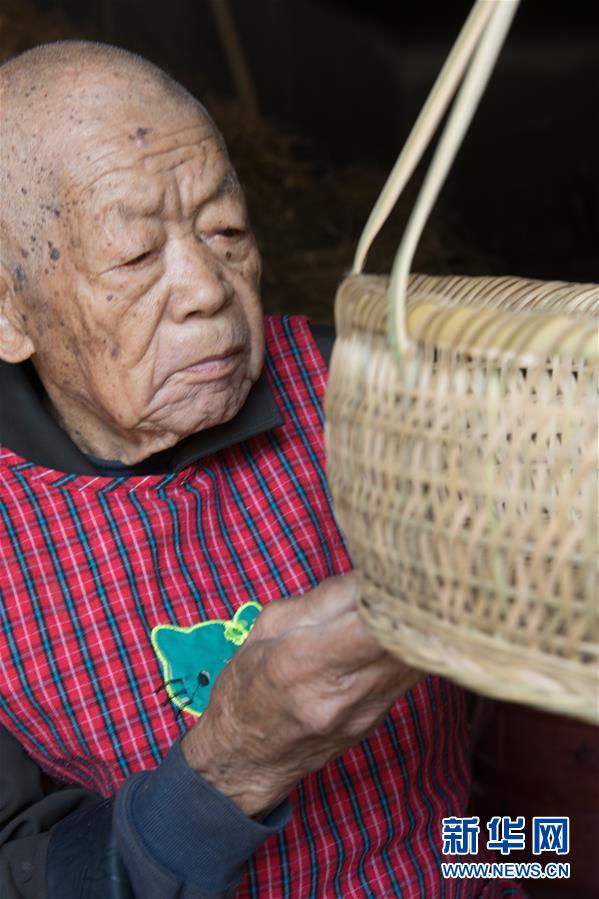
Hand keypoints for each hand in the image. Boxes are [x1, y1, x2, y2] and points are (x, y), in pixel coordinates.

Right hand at [181, 574, 421, 816]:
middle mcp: (343, 692)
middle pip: (405, 637)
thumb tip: (372, 568)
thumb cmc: (248, 685)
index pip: (372, 619)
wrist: (246, 758)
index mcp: (305, 661)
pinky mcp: (381, 716)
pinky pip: (412, 671)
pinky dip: (415, 644)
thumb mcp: (270, 625)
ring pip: (419, 654)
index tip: (397, 564)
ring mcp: (368, 709)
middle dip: (414, 600)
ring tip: (411, 595)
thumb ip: (324, 597)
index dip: (394, 588)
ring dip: (419, 621)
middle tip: (414, 574)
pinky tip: (405, 627)